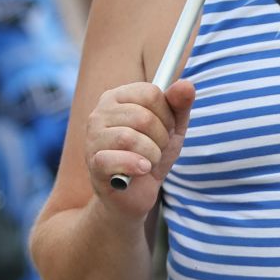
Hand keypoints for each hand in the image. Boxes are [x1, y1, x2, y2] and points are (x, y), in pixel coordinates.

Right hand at [85, 80, 194, 218]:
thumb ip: (179, 104)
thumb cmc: (151, 154)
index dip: (167, 114)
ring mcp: (92, 138)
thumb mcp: (172, 128)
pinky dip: (137, 166)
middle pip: (143, 117)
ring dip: (152, 154)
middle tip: (157, 149)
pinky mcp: (93, 162)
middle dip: (161, 138)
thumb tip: (186, 85)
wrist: (135, 194)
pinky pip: (117, 158)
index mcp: (118, 97)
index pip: (151, 93)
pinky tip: (142, 170)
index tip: (164, 128)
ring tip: (149, 161)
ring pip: (130, 138)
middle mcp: (100, 112)